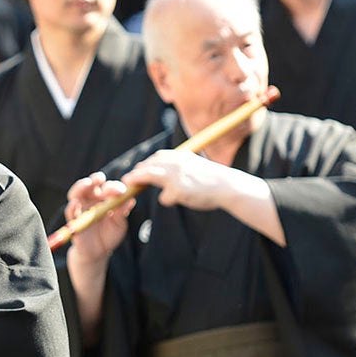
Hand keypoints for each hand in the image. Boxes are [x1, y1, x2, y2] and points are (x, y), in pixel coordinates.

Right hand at [65, 172, 133, 264]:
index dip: (114, 186)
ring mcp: (81, 209)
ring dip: (81, 186)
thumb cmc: (109, 235)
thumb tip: (131, 199)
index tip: (121, 190)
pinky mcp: (73, 220)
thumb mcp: (119, 224)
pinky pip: (70, 212)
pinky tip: (76, 203)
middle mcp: (91, 200)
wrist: (98, 253)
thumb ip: (122, 212)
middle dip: (95, 179)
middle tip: (100, 178)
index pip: (107, 187)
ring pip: (77, 193)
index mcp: (103, 198)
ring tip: (87, 183)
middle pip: (90, 184)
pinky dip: (72, 206)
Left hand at [121, 150, 236, 210]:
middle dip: (136, 173)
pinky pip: (165, 197)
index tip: (138, 170)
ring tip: (128, 184)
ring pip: (148, 175)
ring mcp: (175, 175)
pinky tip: (173, 200)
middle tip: (127, 180)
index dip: (146, 165)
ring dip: (136, 179)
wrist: (228, 186)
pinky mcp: (177, 189)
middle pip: (148, 166)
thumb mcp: (195, 165)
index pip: (157, 158)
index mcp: (180, 156)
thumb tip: (162, 169)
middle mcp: (176, 163)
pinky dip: (168, 200)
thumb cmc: (213, 178)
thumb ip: (180, 166)